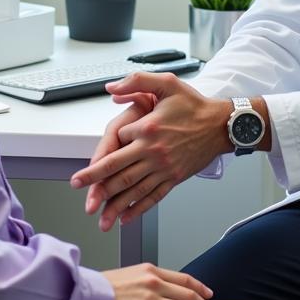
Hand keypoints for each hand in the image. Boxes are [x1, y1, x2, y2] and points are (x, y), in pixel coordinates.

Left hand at [70, 73, 230, 230]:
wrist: (221, 125)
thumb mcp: (166, 83)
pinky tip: (126, 217)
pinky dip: (138, 209)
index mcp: (149, 128)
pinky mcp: (174, 178)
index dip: (108, 141)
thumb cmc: (194, 105)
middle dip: (95, 180)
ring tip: (98, 215)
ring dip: (113, 203)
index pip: (118, 138)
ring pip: (133, 188)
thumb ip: (137, 82)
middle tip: (78, 186)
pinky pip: (153, 197)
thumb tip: (111, 88)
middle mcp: (154, 151)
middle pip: (118, 169)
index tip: (100, 147)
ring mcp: (164, 168)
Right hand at [101, 262, 218, 299]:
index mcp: (152, 270)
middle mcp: (154, 282)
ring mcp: (150, 299)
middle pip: (188, 294)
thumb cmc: (109, 286)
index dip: (201, 288)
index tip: (209, 295)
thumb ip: (152, 279)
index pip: (185, 279)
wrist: (91, 293)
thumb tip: (169, 290)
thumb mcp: (133, 274)